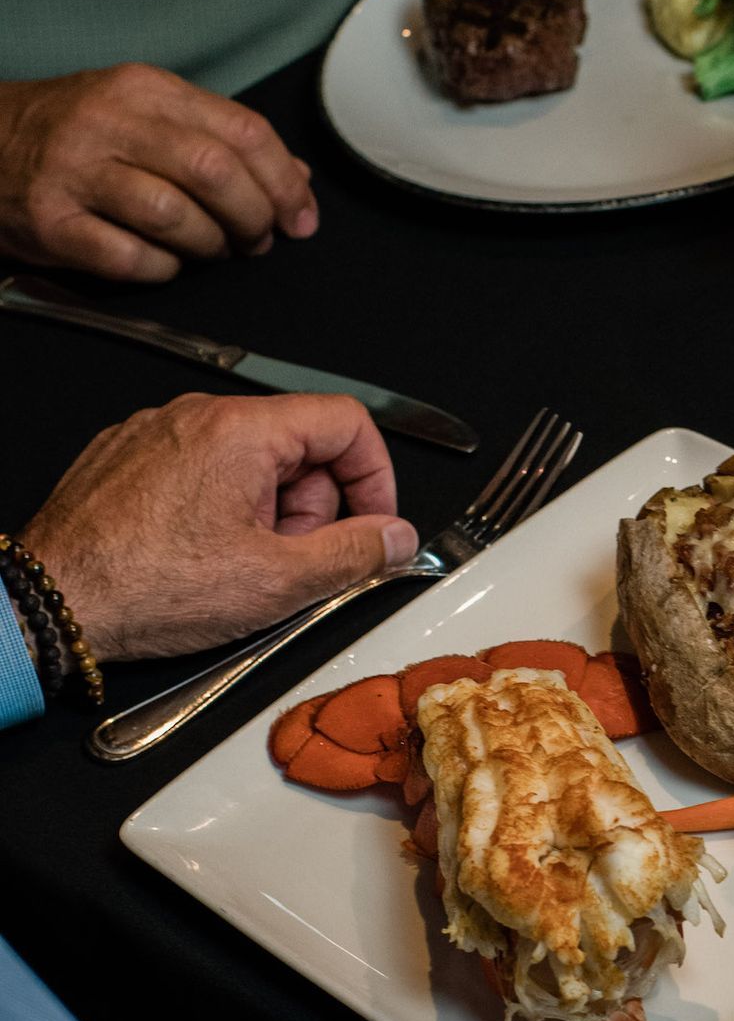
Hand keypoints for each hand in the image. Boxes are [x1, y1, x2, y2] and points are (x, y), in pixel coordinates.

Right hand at [0, 66, 319, 283]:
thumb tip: (294, 175)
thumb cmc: (74, 132)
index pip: (243, 130)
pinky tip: (164, 263)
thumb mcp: (145, 112)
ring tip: (212, 250)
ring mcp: (76, 173)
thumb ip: (219, 138)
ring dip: (211, 246)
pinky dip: (163, 269)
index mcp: (145, 89)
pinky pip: (131, 259)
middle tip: (259, 240)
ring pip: (176, 217)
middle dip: (254, 216)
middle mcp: (110, 123)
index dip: (285, 181)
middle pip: (215, 172)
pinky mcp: (52, 223)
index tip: (301, 217)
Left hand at [24, 393, 415, 660]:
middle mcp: (196, 416)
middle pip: (297, 444)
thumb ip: (354, 554)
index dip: (375, 476)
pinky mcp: (125, 457)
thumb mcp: (277, 583)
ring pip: (247, 460)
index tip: (373, 523)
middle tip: (296, 562)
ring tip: (240, 568)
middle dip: (312, 507)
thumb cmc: (146, 589)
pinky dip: (216, 510)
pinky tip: (198, 559)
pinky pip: (197, 470)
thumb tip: (395, 539)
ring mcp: (155, 432)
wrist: (51, 604)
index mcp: (241, 430)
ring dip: (265, 514)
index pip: (346, 421)